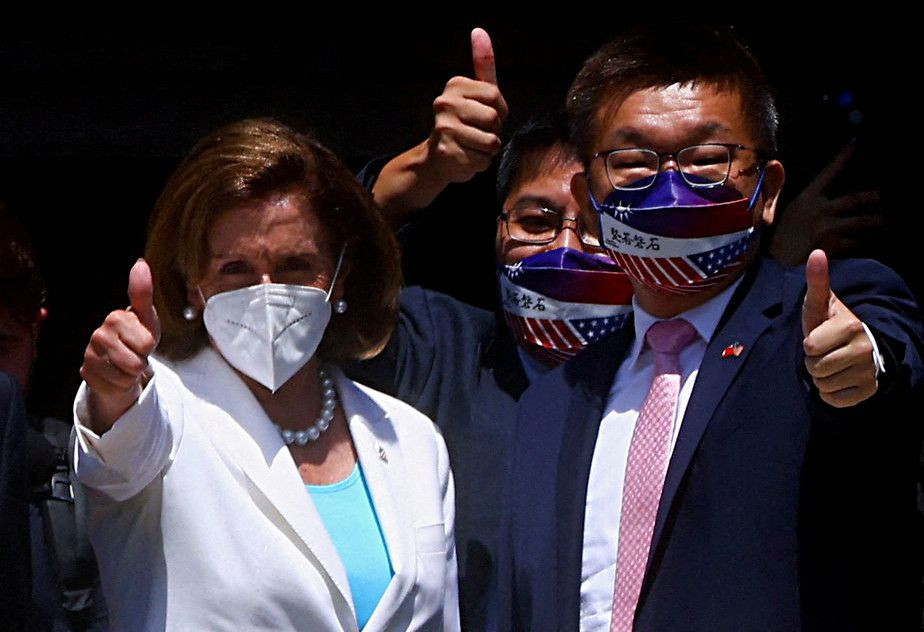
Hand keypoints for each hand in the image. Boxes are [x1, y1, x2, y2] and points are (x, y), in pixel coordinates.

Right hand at [81, 259, 160, 432]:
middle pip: (137, 362)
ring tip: (126, 362)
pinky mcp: (86, 373)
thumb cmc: (138, 336)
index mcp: (115, 317)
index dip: (150, 346)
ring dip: (131, 373)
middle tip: (134, 353)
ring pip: (127, 376)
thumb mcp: (147, 317)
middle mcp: (98, 334)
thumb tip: (140, 263)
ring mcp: (90, 354)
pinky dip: (120, 384)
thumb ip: (143, 292)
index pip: (147, 343)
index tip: (142, 338)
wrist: (121, 361)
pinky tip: (115, 373)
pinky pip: (116, 387)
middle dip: (141, 360)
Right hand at [425, 27, 508, 183]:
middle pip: (494, 118)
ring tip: (472, 146)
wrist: (437, 159)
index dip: (499, 111)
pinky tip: (465, 158)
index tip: (483, 115)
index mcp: (455, 85)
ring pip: (491, 141)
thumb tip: (479, 30)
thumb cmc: (464, 123)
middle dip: (494, 131)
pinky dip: (480, 163)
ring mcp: (444, 128)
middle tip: (477, 133)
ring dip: (488, 149)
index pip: (496, 96)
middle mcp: (445, 103)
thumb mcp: (476, 92)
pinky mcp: (447, 152)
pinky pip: (483, 160)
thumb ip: (482, 64)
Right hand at [770, 143, 882, 265]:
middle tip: (880, 196)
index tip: (855, 143)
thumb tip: (774, 162)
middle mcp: (820, 210)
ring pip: (860, 221)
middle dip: (870, 197)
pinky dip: (863, 244)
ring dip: (874, 221)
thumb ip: (775, 187)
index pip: (827, 173)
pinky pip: (856, 243)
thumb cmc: (774, 238)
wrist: (776, 266)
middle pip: (854, 199)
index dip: (841, 158)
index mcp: (806, 198)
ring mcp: (828, 227)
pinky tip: (868, 245)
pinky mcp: (834, 245)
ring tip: (882, 220)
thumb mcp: (771, 210)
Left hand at [802, 249, 877, 407]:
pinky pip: (834, 400)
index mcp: (851, 326)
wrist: (859, 346)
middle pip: (815, 368)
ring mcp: (869, 372)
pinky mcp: (869, 391)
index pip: (810, 347)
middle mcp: (865, 350)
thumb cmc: (832, 324)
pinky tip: (840, 378)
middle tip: (825, 352)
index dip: (809, 343)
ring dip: (821, 377)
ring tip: (832, 363)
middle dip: (813, 361)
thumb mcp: (821, 304)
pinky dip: (831, 393)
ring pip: (823, 385)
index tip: (820, 336)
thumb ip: (816, 281)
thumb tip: (817, 252)